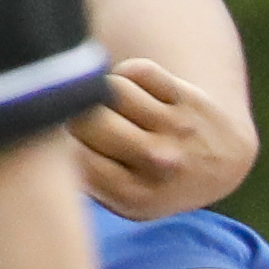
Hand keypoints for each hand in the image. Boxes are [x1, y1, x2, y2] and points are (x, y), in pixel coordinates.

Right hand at [70, 58, 256, 219]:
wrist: (221, 161)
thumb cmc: (153, 179)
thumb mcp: (122, 197)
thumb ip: (85, 177)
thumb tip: (47, 136)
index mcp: (136, 197)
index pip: (74, 157)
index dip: (61, 143)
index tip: (65, 143)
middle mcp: (160, 164)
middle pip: (89, 120)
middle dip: (77, 116)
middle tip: (86, 122)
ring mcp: (178, 129)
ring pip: (112, 89)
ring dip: (103, 93)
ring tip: (110, 108)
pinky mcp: (189, 97)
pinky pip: (137, 71)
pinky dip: (128, 75)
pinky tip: (135, 93)